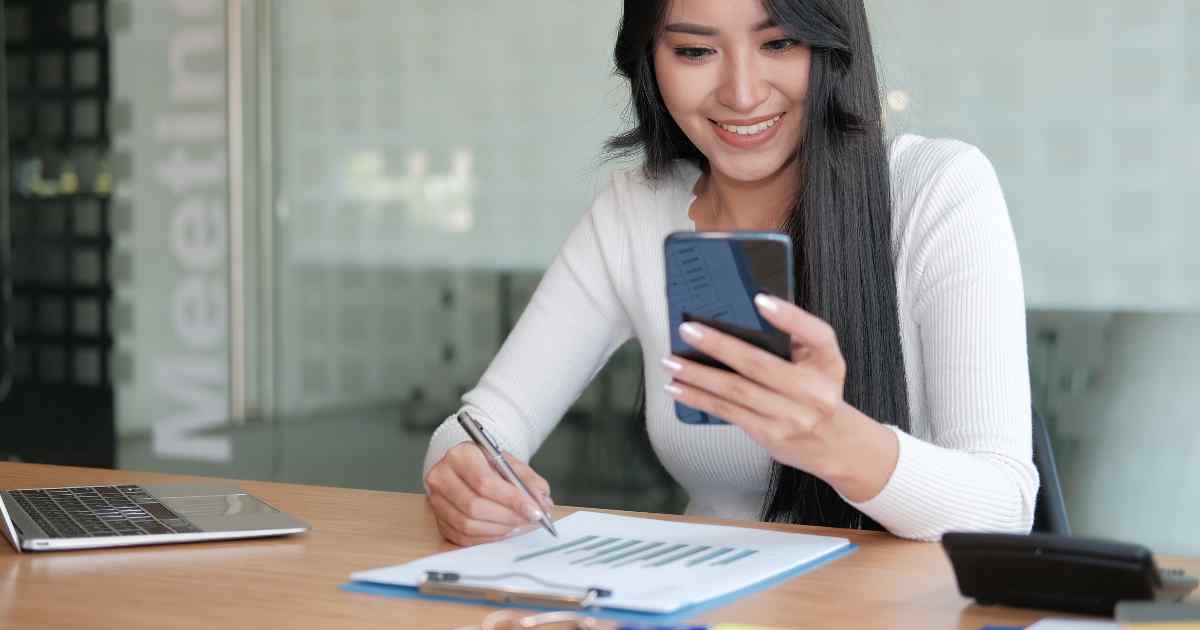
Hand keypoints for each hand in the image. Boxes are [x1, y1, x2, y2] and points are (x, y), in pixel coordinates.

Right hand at [424, 442, 553, 546]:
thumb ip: (529, 481)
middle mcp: (442, 476)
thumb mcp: (512, 464)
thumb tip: (542, 502)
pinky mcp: (438, 519)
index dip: (512, 500)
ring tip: (520, 525)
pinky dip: (487, 537)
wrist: (468, 467)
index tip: (534, 511)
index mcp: (460, 455)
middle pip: (474, 506)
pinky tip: (504, 531)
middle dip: (508, 517)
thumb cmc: (489, 465)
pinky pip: (462, 537)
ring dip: (499, 529)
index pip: (485, 482)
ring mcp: (436, 499)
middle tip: (530, 521)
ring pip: (467, 524)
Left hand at [662, 294, 892, 493]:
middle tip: (688, 330)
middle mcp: (814, 391)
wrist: (833, 443)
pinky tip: (679, 388)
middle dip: (719, 346)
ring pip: (736, 391)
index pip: (817, 335)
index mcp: (828, 363)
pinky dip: (700, 398)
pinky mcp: (770, 434)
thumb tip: (742, 314)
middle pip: (760, 365)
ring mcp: (791, 416)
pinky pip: (729, 412)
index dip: (789, 316)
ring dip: (698, 375)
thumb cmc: (817, 392)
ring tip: (671, 362)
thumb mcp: (820, 362)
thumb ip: (793, 339)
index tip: (759, 300)